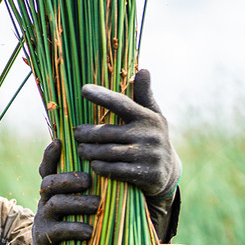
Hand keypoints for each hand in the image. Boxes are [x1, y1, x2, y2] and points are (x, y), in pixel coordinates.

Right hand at [12, 139, 98, 244]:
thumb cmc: (75, 227)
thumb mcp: (80, 206)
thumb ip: (89, 189)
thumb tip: (116, 166)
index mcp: (53, 190)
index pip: (48, 167)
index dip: (50, 155)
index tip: (59, 142)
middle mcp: (45, 201)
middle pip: (49, 182)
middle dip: (68, 178)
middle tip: (87, 180)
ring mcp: (43, 219)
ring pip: (55, 204)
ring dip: (77, 202)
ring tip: (95, 205)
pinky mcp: (46, 239)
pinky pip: (58, 230)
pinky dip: (75, 228)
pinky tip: (90, 230)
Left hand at [74, 68, 179, 201]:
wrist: (168, 171)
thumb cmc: (152, 137)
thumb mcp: (153, 116)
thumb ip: (144, 95)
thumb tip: (143, 70)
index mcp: (147, 117)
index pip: (121, 103)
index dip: (102, 96)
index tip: (83, 90)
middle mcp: (148, 135)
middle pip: (107, 133)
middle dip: (87, 134)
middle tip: (76, 133)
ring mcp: (147, 155)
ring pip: (108, 152)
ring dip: (90, 152)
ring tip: (81, 150)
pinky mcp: (145, 174)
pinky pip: (115, 171)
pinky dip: (101, 168)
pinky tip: (94, 165)